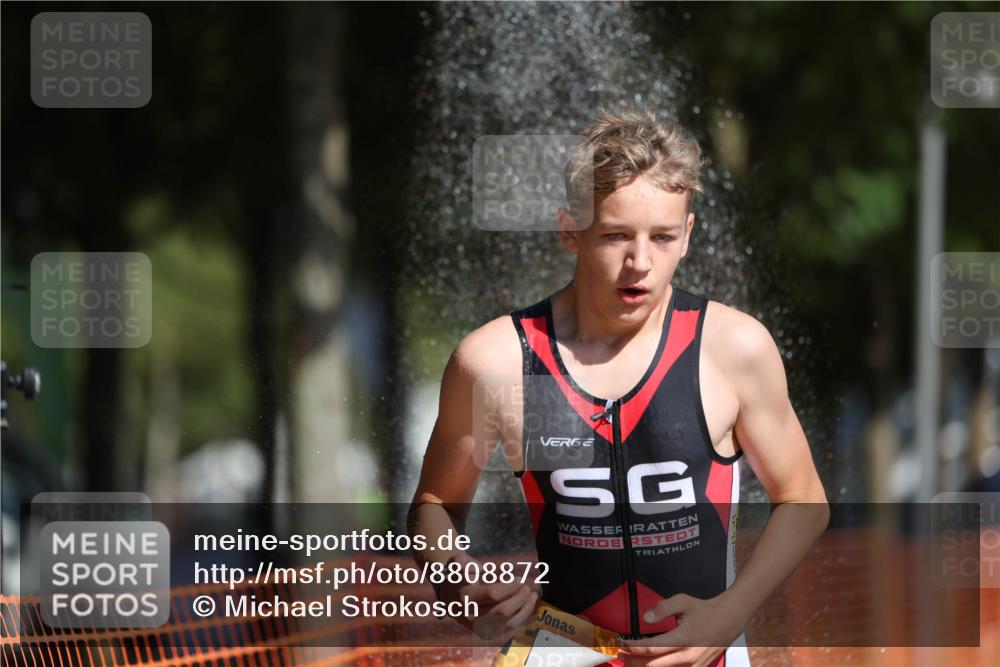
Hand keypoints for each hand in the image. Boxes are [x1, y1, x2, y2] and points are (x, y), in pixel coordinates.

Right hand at [435, 556, 539, 641]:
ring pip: (508, 623)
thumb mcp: (457, 563)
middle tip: (526, 586)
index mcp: (464, 596)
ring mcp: (478, 627)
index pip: (493, 594)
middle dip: (519, 598)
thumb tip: (462, 562)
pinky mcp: (485, 634)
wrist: (449, 595)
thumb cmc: (460, 574)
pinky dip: (522, 617)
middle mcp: (470, 615)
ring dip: (524, 608)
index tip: (518, 578)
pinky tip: (529, 604)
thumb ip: (460, 561)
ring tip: (532, 595)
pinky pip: (508, 629)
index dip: (510, 586)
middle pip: (502, 611)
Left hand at [619, 593, 747, 666]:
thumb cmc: (703, 610)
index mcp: (682, 638)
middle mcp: (687, 656)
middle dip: (634, 660)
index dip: (633, 647)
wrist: (728, 619)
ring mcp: (693, 666)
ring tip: (630, 662)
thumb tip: (646, 618)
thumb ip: (663, 608)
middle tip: (620, 655)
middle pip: (653, 664)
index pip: (651, 648)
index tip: (621, 643)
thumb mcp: (682, 601)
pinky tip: (649, 665)